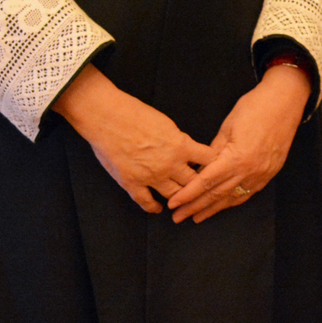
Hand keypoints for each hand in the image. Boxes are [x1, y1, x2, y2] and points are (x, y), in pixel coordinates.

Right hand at [52, 64, 212, 213]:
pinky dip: (153, 207)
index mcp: (181, 146)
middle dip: (199, 184)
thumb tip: (187, 150)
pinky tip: (158, 208)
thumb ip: (179, 140)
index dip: (213, 165)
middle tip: (201, 187)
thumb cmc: (136, 114)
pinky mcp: (132, 183)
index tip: (214, 167)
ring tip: (183, 200)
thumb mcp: (167, 123)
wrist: (107, 118)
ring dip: (180, 198)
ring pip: (174, 195)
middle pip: (193, 182)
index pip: (208, 161)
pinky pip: (146, 202)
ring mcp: (150, 177)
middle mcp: (170, 165)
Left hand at [169, 63, 311, 222]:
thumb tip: (200, 169)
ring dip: (213, 209)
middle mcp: (249, 171)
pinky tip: (222, 205)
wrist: (285, 102)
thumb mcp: (227, 127)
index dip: (187, 195)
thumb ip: (213, 151)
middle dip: (195, 207)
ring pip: (232, 197)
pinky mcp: (270, 173)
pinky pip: (248, 193)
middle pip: (217, 194)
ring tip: (196, 217)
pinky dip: (232, 201)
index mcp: (236, 159)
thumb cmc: (255, 108)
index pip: (205, 182)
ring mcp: (262, 174)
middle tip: (178, 217)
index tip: (173, 204)